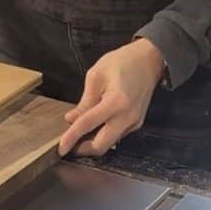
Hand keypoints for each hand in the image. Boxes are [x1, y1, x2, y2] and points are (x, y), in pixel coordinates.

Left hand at [58, 40, 166, 158]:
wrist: (149, 60)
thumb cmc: (123, 62)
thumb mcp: (96, 76)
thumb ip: (84, 102)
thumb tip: (72, 120)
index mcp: (116, 101)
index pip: (88, 124)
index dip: (71, 137)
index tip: (61, 148)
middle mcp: (127, 116)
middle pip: (101, 145)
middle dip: (83, 149)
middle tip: (69, 145)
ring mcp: (134, 122)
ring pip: (110, 143)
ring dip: (93, 143)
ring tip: (80, 135)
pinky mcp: (136, 123)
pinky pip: (117, 135)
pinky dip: (104, 135)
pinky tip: (96, 126)